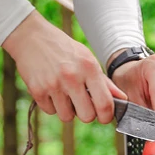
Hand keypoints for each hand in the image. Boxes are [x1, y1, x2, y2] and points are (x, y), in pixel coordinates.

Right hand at [3, 11, 126, 123]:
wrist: (31, 36)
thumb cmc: (64, 49)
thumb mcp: (87, 59)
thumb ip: (105, 82)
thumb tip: (122, 99)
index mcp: (89, 68)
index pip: (105, 104)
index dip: (106, 116)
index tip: (103, 115)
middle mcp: (72, 77)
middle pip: (87, 116)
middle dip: (86, 114)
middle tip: (81, 103)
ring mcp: (53, 84)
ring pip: (67, 117)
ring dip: (67, 110)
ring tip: (64, 93)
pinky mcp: (37, 90)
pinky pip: (50, 111)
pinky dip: (51, 105)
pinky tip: (50, 90)